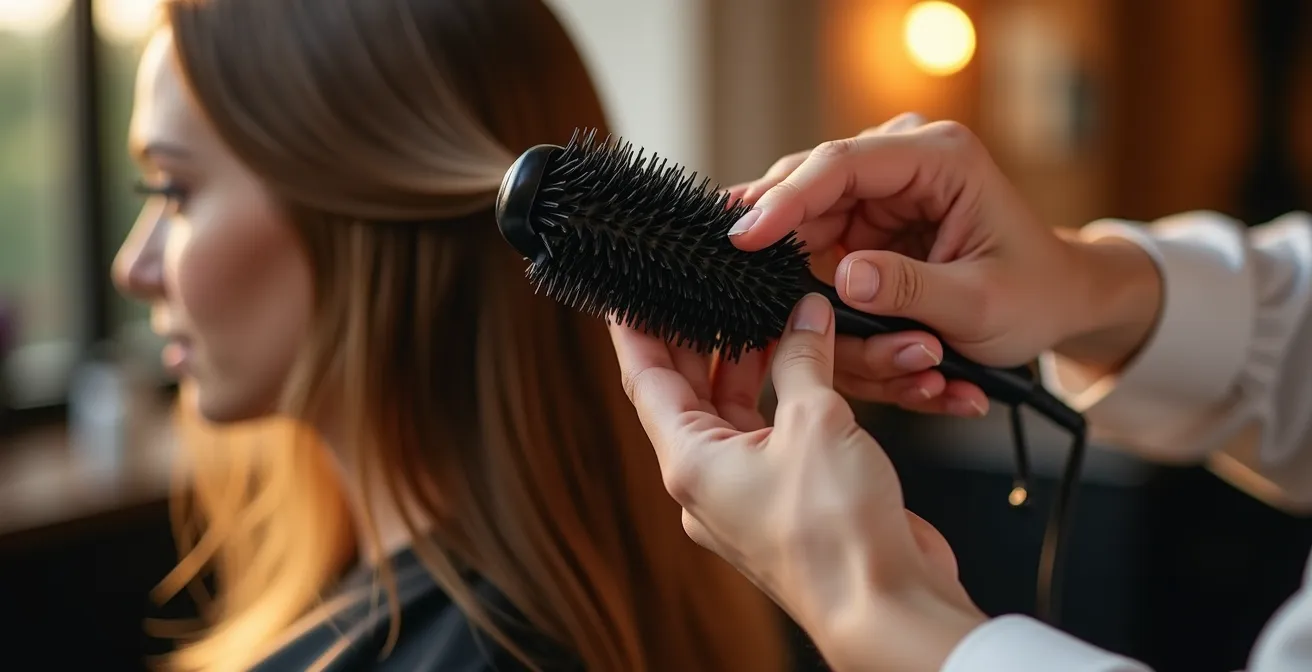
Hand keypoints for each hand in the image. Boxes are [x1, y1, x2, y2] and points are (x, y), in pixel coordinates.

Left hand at [608, 293, 985, 670]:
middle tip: (699, 291)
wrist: (888, 608)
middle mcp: (708, 482)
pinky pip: (770, 437)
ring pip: (732, 416)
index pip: (646, 381)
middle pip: (686, 396)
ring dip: (743, 366)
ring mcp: (746, 496)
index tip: (628, 296)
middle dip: (695, 341)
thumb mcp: (816, 422)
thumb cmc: (836, 534)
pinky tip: (800, 365)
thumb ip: (803, 360)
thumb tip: (803, 318)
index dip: (637, 332)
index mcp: (691, 462)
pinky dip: (779, 397)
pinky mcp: (786, 503)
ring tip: (754, 314)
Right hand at [726, 115, 1162, 416]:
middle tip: (760, 309)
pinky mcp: (865, 228)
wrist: (1057, 299)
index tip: (743, 238)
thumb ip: (911, 289)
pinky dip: (840, 314)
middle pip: (808, 197)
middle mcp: (901, 165)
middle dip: (791, 260)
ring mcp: (879, 195)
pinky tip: (888, 357)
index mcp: (939, 158)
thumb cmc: (1035, 294)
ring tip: (898, 362)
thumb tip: (844, 276)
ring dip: (828, 306)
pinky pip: (824, 267)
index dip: (785, 199)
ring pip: (809, 241)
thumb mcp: (981, 302)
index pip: (840, 164)